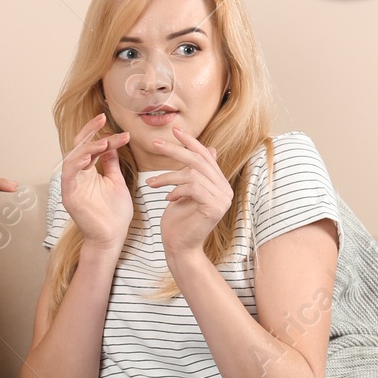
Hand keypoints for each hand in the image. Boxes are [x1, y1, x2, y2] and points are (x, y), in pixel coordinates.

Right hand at [61, 114, 133, 250]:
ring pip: (72, 158)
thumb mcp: (116, 182)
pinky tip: (89, 158)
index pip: (90, 146)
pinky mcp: (69, 196)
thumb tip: (112, 143)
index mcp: (88, 172)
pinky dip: (77, 164)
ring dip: (86, 148)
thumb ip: (111, 163)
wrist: (112, 237)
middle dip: (89, 132)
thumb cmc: (114, 214)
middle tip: (102, 119)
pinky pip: (68, 176)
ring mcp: (72, 185)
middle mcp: (77, 176)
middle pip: (78, 147)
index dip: (100, 134)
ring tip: (103, 142)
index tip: (120, 129)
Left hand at [146, 127, 233, 260]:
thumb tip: (211, 149)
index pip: (205, 156)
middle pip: (199, 161)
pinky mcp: (215, 208)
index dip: (190, 141)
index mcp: (219, 183)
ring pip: (193, 174)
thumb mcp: (184, 191)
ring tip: (152, 184)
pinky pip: (193, 188)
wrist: (179, 247)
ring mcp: (222, 199)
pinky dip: (177, 190)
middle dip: (175, 150)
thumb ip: (196, 173)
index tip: (174, 130)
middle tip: (155, 144)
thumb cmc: (178, 221)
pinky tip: (167, 198)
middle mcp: (225, 189)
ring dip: (168, 176)